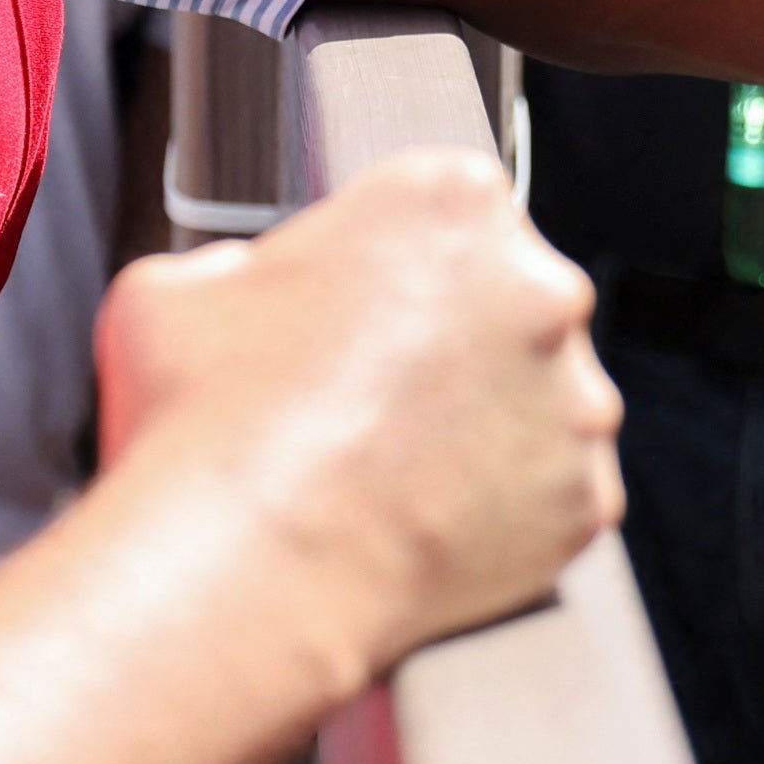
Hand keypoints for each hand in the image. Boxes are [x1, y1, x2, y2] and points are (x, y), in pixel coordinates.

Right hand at [95, 148, 620, 673]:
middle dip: (455, 343)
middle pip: (510, 300)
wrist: (252, 563)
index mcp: (449, 200)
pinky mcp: (587, 499)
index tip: (361, 310)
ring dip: (487, 427)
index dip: (396, 264)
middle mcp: (539, 288)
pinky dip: (505, 513)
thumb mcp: (176, 284)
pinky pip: (552, 497)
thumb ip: (237, 264)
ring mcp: (576, 400)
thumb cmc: (205, 415)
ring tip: (393, 474)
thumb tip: (245, 287)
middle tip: (373, 399)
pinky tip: (425, 528)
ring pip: (540, 402)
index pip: (448, 208)